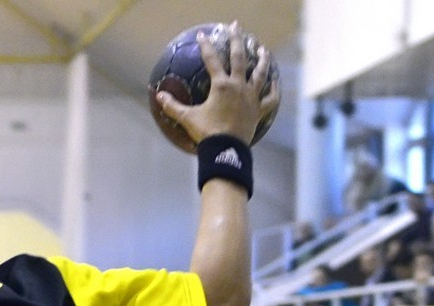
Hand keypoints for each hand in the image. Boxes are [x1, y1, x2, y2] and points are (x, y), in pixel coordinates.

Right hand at [157, 23, 278, 147]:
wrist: (226, 150)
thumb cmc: (207, 133)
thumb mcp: (187, 118)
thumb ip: (172, 106)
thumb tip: (158, 96)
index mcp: (221, 86)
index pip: (212, 60)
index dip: (206, 46)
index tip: (203, 35)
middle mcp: (238, 86)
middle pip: (239, 58)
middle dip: (237, 40)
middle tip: (236, 27)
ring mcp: (251, 97)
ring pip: (260, 73)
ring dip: (262, 59)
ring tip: (263, 49)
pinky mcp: (259, 110)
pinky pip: (270, 98)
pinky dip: (273, 89)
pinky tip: (274, 82)